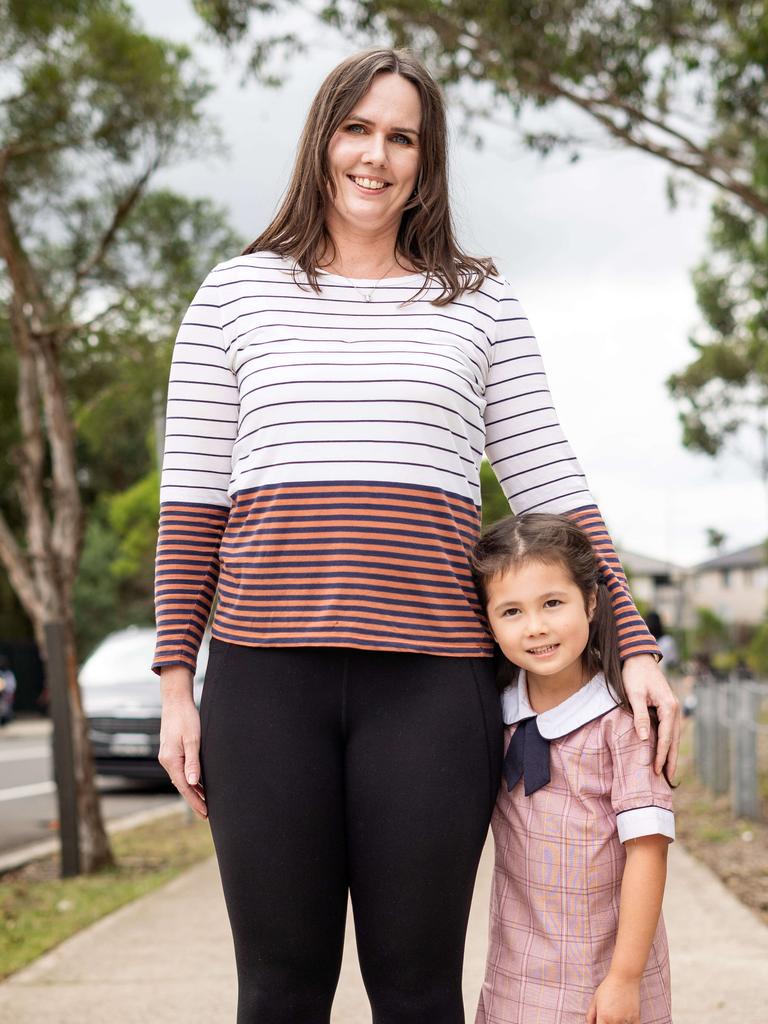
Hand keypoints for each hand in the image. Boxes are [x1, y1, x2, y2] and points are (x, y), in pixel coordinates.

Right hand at [158, 669, 206, 819]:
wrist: (175, 701)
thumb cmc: (186, 718)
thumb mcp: (193, 740)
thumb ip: (193, 762)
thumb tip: (193, 782)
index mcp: (171, 760)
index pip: (185, 787)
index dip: (195, 801)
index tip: (206, 812)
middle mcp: (167, 761)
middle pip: (182, 786)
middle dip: (194, 800)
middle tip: (207, 814)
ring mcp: (168, 756)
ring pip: (181, 779)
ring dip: (193, 791)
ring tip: (205, 803)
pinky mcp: (171, 752)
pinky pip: (181, 770)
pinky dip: (190, 779)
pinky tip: (198, 784)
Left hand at [586, 972, 639, 1023]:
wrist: (625, 977)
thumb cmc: (608, 986)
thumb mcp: (595, 999)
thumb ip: (590, 1015)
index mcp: (603, 1017)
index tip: (600, 1021)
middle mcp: (615, 1022)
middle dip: (607, 1023)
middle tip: (608, 1016)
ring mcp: (626, 1022)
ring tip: (617, 1014)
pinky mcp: (636, 1020)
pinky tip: (625, 1019)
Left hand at [621, 654, 679, 776]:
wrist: (638, 657)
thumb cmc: (634, 674)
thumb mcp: (634, 694)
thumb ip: (640, 716)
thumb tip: (644, 738)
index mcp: (668, 706)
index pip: (666, 737)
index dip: (661, 755)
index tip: (658, 771)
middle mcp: (674, 709)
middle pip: (674, 739)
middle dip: (671, 759)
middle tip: (668, 779)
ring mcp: (672, 708)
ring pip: (674, 736)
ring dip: (671, 753)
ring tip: (669, 772)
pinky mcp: (666, 707)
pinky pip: (669, 729)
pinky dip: (668, 742)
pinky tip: (665, 752)